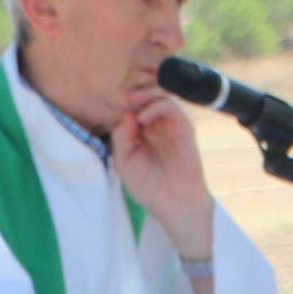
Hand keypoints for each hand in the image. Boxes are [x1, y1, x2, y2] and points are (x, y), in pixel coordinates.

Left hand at [112, 85, 217, 263]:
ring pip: (159, 95)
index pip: (131, 106)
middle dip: (133, 92)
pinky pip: (171, 106)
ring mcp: (170, 124)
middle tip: (122, 95)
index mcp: (140, 131)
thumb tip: (125, 111)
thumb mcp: (124, 160)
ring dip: (145, 94)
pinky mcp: (183, 126)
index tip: (109, 99)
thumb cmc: (148, 185)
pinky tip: (143, 117)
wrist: (172, 201)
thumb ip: (121, 135)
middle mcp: (156, 124)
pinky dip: (156, 106)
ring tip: (132, 102)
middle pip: (145, 96)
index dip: (121, 101)